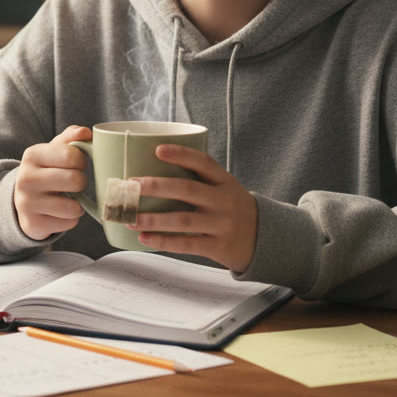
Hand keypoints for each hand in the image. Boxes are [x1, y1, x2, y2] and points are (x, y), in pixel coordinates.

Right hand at [14, 126, 90, 239]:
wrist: (21, 202)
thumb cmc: (45, 172)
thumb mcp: (53, 152)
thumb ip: (70, 139)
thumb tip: (86, 132)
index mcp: (32, 155)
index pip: (71, 155)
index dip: (82, 160)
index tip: (78, 163)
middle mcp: (26, 178)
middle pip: (75, 180)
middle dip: (81, 181)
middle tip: (75, 182)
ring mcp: (27, 203)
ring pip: (73, 206)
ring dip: (78, 204)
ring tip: (69, 199)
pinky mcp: (34, 224)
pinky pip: (69, 222)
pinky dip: (71, 218)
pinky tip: (61, 213)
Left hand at [129, 143, 257, 272]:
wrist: (265, 240)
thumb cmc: (233, 209)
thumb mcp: (226, 188)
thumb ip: (200, 180)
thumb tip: (152, 173)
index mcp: (225, 181)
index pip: (203, 163)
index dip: (181, 154)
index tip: (157, 149)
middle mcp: (224, 201)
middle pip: (187, 189)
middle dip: (157, 186)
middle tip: (132, 185)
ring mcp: (221, 224)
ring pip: (182, 220)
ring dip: (153, 219)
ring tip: (131, 218)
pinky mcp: (217, 246)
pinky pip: (186, 244)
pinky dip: (163, 241)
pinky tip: (144, 238)